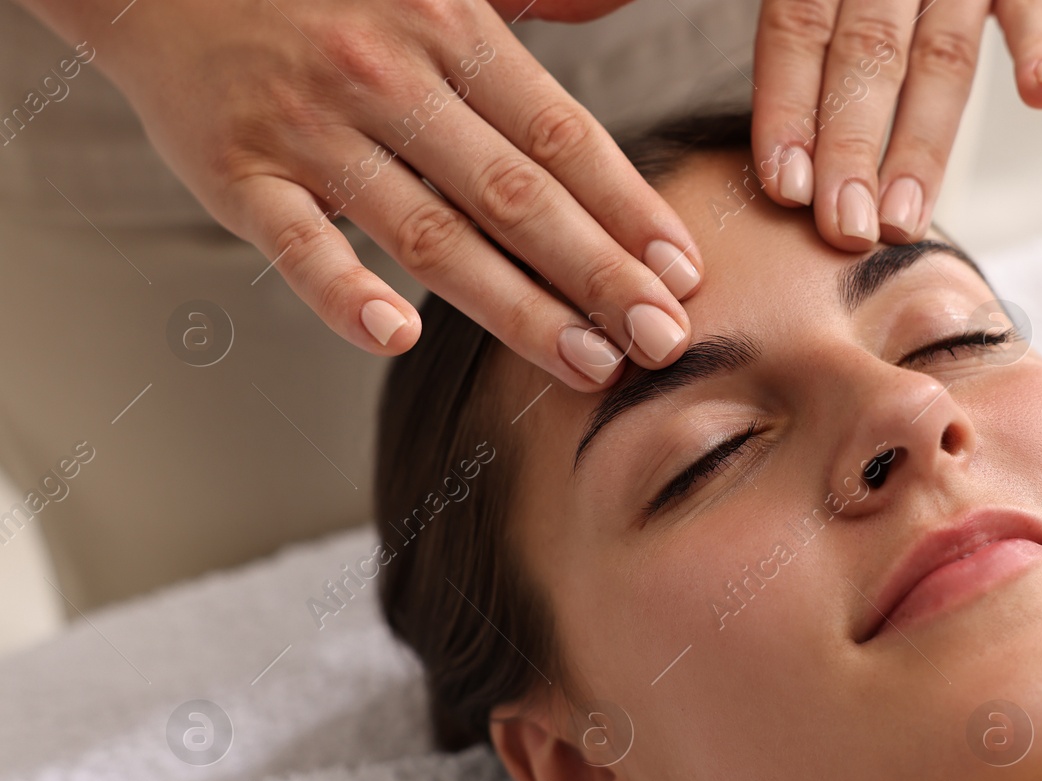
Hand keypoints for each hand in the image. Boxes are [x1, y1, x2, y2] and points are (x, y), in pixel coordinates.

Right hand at [32, 0, 699, 389]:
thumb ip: (525, 10)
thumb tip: (617, 6)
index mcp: (446, 31)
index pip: (560, 135)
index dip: (627, 208)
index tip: (683, 271)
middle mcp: (386, 79)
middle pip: (514, 195)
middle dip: (598, 273)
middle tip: (662, 338)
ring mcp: (309, 129)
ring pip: (429, 233)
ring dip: (516, 306)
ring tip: (586, 362)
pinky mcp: (236, 172)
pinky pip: (295, 243)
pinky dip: (344, 293)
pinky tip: (398, 337)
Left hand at [752, 0, 1041, 247]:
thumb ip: (804, 41)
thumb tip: (780, 156)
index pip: (796, 32)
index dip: (787, 110)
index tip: (787, 187)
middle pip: (867, 57)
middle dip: (851, 149)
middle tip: (845, 227)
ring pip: (939, 56)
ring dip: (921, 145)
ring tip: (904, 217)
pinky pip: (1031, 3)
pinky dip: (1040, 46)